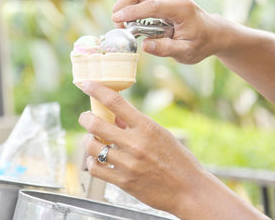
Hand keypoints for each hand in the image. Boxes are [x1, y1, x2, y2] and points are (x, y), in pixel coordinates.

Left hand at [78, 81, 205, 214]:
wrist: (189, 190)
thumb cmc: (179, 160)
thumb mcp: (161, 134)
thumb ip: (136, 125)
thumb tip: (114, 116)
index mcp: (147, 127)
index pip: (115, 101)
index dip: (96, 89)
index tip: (87, 85)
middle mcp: (135, 144)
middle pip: (95, 124)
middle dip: (85, 118)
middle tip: (85, 117)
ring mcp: (128, 164)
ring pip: (91, 147)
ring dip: (87, 140)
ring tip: (91, 139)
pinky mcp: (123, 182)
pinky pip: (95, 169)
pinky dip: (91, 161)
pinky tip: (95, 159)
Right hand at [112, 0, 231, 63]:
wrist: (212, 33)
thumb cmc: (200, 44)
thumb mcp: (185, 53)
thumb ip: (165, 49)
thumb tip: (144, 46)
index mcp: (182, 8)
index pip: (152, 6)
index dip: (132, 12)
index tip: (116, 20)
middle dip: (123, 5)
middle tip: (117, 24)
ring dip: (127, 5)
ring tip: (124, 25)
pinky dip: (133, 6)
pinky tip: (132, 21)